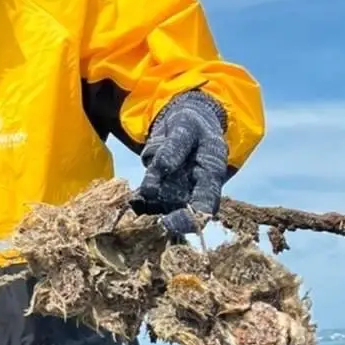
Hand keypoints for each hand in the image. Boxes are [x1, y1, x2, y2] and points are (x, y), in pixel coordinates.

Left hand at [133, 91, 227, 236]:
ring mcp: (178, 190)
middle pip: (181, 212)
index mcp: (211, 174)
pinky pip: (149, 199)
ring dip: (149, 208)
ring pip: (162, 207)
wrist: (186, 121)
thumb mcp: (185, 127)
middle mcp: (196, 188)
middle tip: (150, 216)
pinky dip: (140, 201)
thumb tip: (162, 167)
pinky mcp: (161, 188)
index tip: (167, 223)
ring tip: (137, 202)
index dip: (189, 220)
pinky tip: (133, 200)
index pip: (206, 207)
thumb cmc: (191, 124)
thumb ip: (175, 146)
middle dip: (165, 217)